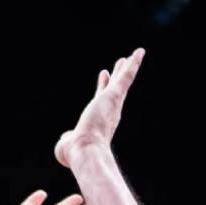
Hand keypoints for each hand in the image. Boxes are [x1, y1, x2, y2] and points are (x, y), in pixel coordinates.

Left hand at [56, 48, 143, 167]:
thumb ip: (68, 138)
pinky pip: (127, 77)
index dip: (103, 86)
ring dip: (128, 67)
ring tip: (133, 55)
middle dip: (118, 75)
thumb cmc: (76, 153)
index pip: (102, 99)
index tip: (104, 75)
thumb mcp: (68, 143)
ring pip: (123, 81)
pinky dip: (134, 64)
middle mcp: (110, 112)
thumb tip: (66, 138)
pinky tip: (139, 51)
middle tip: (122, 62)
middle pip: (115, 89)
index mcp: (100, 120)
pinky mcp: (115, 96)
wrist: (85, 150)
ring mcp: (113, 103)